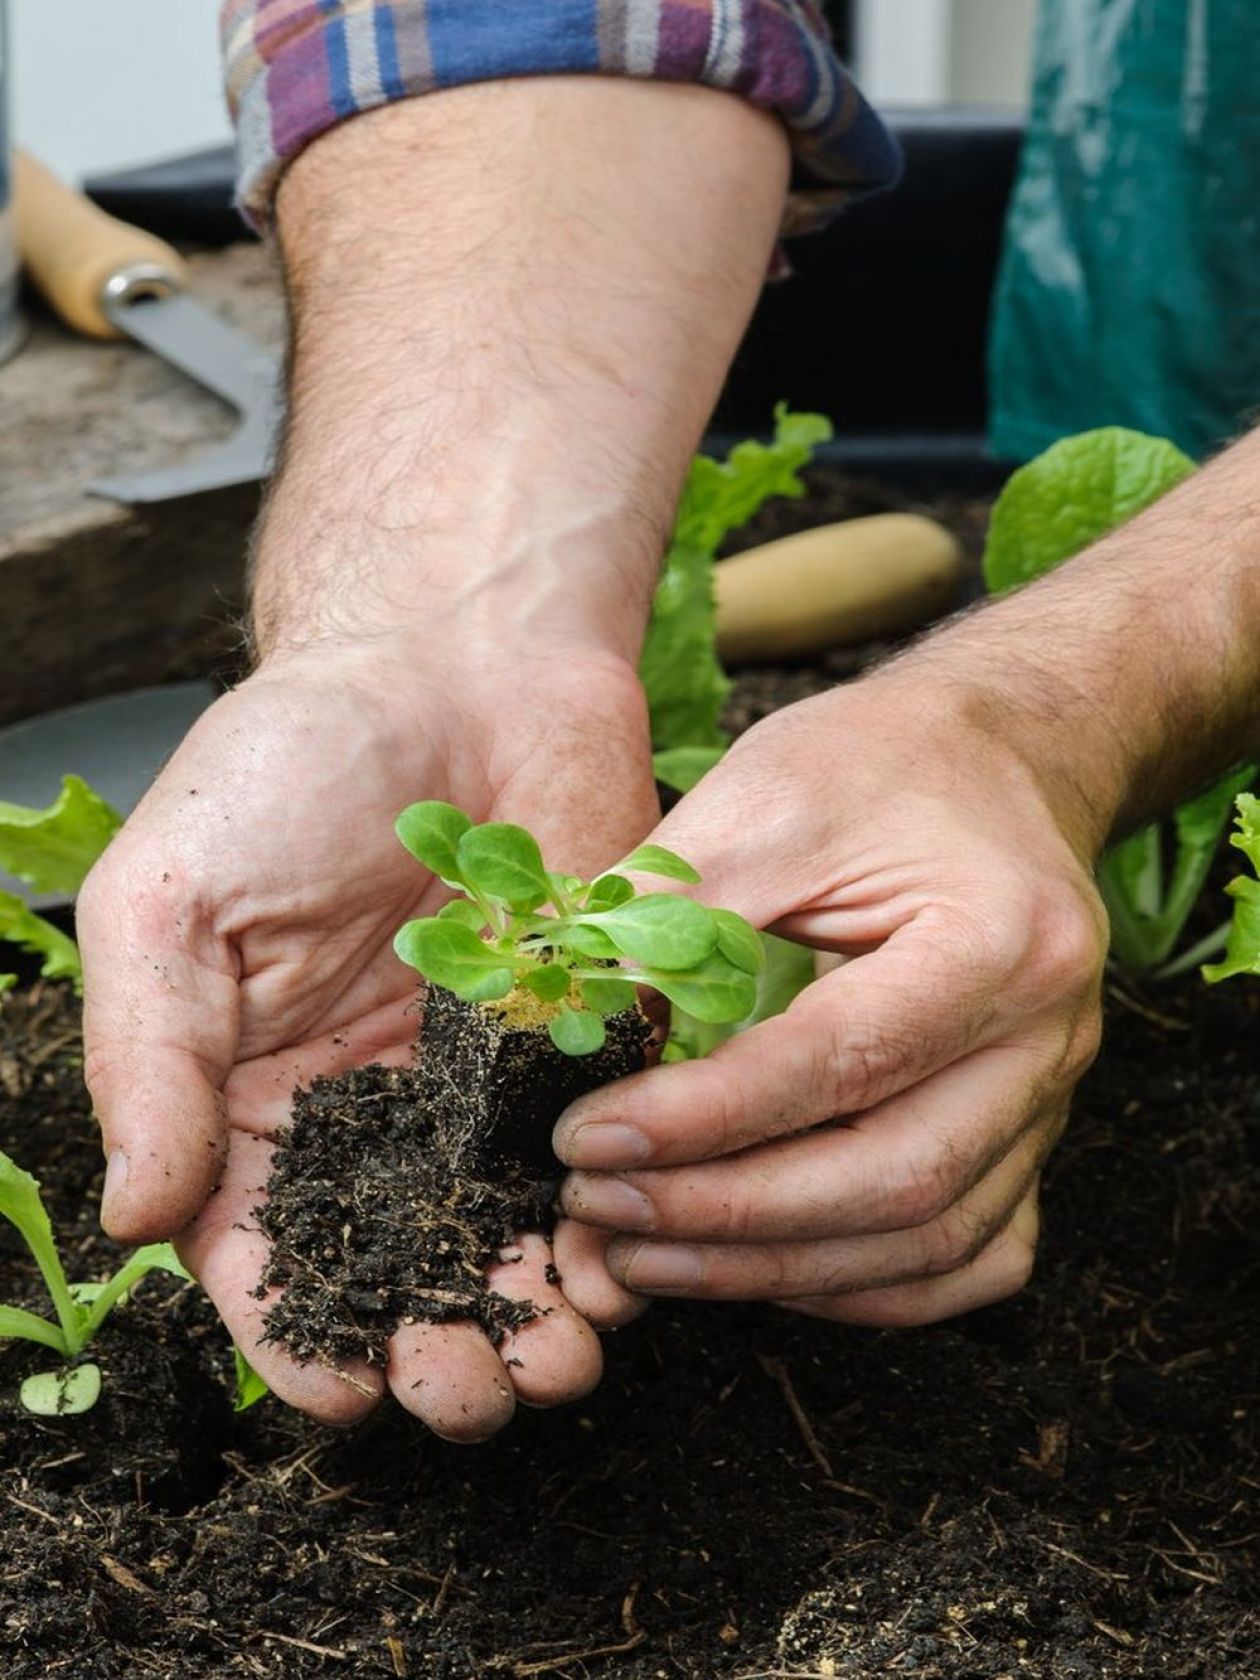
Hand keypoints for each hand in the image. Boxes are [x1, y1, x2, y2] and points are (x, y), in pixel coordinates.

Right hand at [78, 640, 657, 1434]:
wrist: (457, 657)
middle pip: (397, 1270)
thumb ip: (148, 1059)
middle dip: (432, 1350)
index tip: (342, 1397)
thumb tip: (130, 1219)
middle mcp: (372, 1108)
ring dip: (534, 1314)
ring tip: (564, 1364)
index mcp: (253, 1091)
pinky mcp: (581, 1041)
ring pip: (507, 1235)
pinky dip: (615, 1219)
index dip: (294, 1335)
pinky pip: (600, 1154)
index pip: (262, 1251)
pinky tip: (632, 1263)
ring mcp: (483, 1081)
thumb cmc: (291, 761)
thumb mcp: (172, 901)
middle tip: (473, 1398)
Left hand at [552, 671, 1108, 1325]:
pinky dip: (859, 1285)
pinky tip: (754, 1267)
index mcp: (1002, 937)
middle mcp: (1048, 1036)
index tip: (583, 1138)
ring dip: (772, 1267)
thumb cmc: (879, 764)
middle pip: (899, 1181)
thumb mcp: (764, 800)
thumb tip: (566, 1034)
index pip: (842, 1061)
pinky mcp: (1031, 1136)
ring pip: (930, 1242)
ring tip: (640, 1255)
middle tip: (597, 1210)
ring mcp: (1053, 1099)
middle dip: (728, 1217)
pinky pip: (967, 1258)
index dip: (703, 1117)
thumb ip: (669, 917)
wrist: (995, 761)